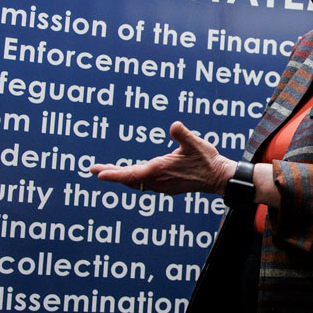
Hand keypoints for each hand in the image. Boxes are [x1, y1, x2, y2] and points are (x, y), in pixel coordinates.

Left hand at [91, 122, 234, 194]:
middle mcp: (157, 181)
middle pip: (128, 179)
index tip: (98, 174)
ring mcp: (162, 186)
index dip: (113, 173)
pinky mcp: (166, 186)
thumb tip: (174, 125)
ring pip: (135, 183)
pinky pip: (143, 184)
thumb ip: (183, 134)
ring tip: (108, 171)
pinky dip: (132, 179)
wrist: (218, 178)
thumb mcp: (195, 144)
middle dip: (111, 174)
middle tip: (94, 170)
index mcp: (160, 170)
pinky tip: (132, 175)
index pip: (130, 173)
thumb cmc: (207, 160)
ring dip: (121, 177)